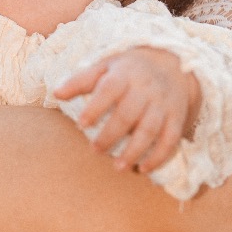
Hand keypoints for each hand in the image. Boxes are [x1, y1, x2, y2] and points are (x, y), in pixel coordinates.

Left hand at [55, 48, 200, 174]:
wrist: (173, 63)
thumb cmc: (129, 69)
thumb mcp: (105, 66)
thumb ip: (81, 80)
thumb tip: (56, 93)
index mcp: (125, 75)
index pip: (109, 89)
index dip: (96, 107)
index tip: (82, 123)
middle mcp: (145, 89)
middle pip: (129, 114)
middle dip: (111, 134)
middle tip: (95, 150)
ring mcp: (162, 104)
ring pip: (150, 129)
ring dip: (134, 150)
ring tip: (118, 166)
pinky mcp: (176, 117)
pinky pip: (170, 139)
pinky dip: (159, 156)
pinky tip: (143, 168)